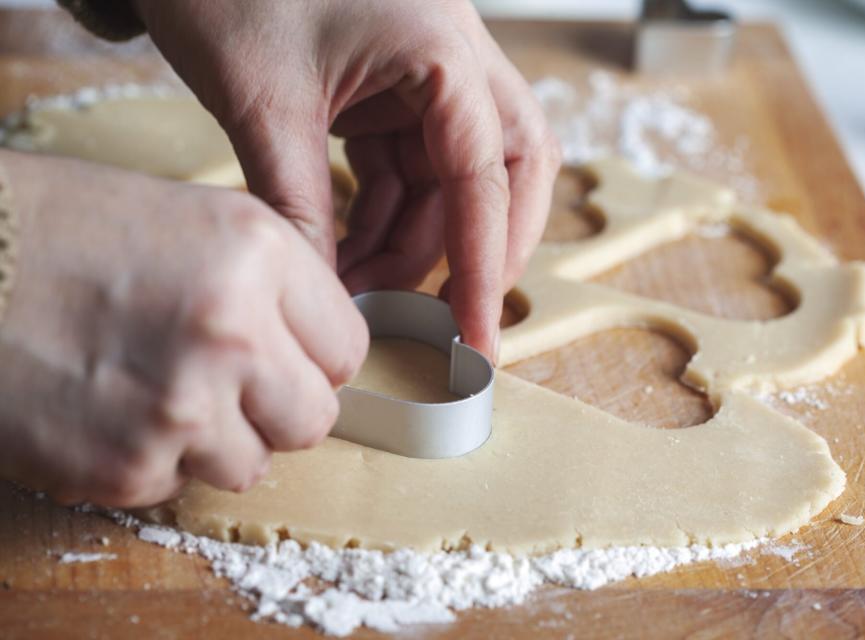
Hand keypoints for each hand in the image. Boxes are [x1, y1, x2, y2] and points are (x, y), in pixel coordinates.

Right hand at [0, 151, 367, 506]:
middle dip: (279, 407)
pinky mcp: (126, 468)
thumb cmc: (62, 230)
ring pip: (252, 463)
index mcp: (258, 254)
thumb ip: (276, 285)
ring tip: (157, 388)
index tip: (288, 354)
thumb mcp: (194, 218)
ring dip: (217, 439)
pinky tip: (110, 407)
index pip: (349, 347)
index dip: (316, 355)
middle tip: (231, 382)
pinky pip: (180, 484)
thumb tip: (321, 348)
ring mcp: (180, 409)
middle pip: (316, 417)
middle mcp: (232, 333)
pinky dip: (154, 458)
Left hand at [134, 0, 560, 358]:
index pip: (486, 175)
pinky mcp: (391, 89)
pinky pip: (408, 169)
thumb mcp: (265, 102)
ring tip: (359, 291)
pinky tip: (347, 254)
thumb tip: (325, 292)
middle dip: (481, 249)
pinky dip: (384, 217)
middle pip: (506, 172)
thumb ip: (300, 203)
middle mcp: (453, 60)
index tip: (479, 338)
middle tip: (449, 318)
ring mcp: (426, 75)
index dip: (485, 266)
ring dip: (413, 242)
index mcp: (442, 49)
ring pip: (452, 180)